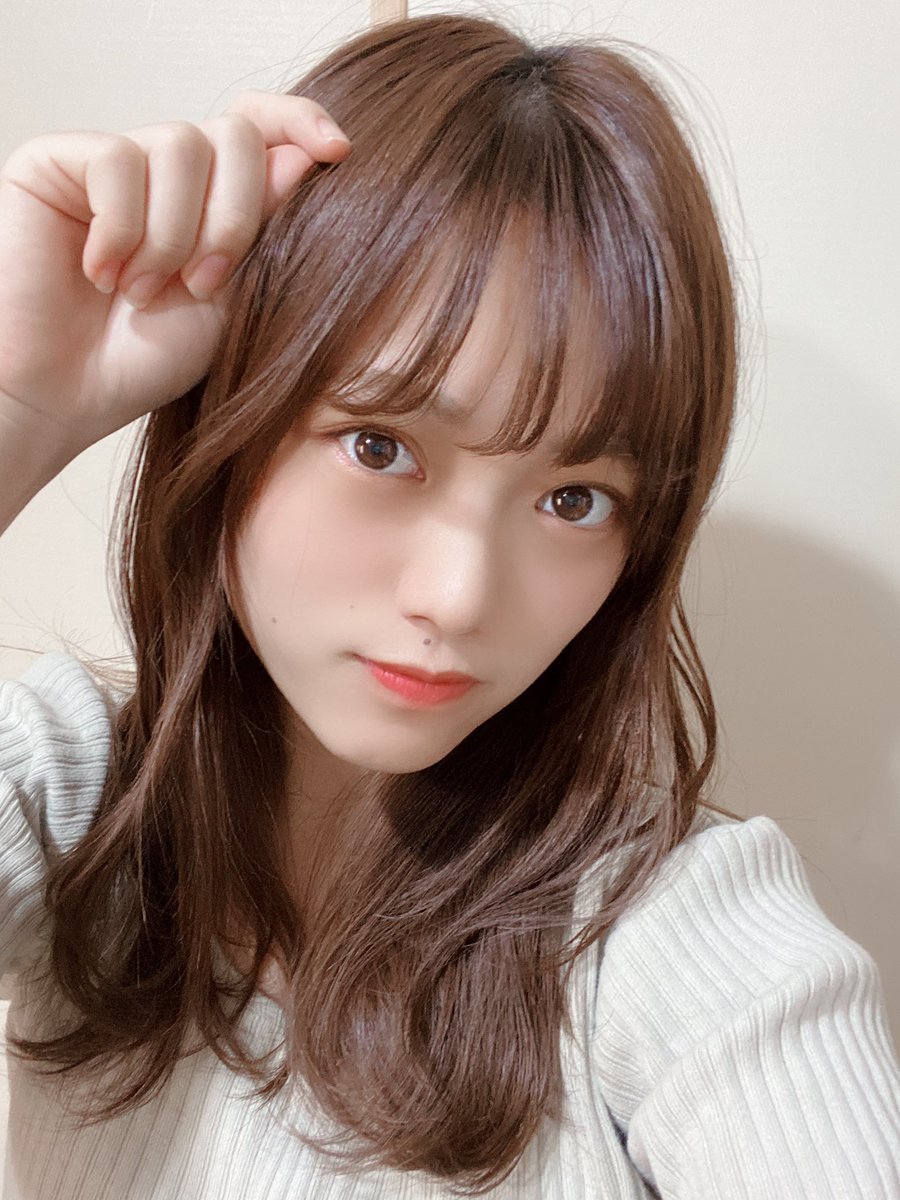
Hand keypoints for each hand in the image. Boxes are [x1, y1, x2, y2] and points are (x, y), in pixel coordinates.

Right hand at [0, 91, 350, 450]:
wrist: (66, 397)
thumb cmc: (144, 360)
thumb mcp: (230, 302)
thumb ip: (264, 231)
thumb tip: (301, 159)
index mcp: (211, 199)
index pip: (261, 127)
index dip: (300, 122)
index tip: (339, 153)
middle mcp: (164, 172)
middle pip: (233, 134)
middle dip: (233, 218)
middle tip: (202, 285)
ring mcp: (112, 163)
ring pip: (180, 144)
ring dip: (174, 235)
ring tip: (142, 293)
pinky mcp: (56, 163)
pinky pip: (116, 160)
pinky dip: (120, 228)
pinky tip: (100, 273)